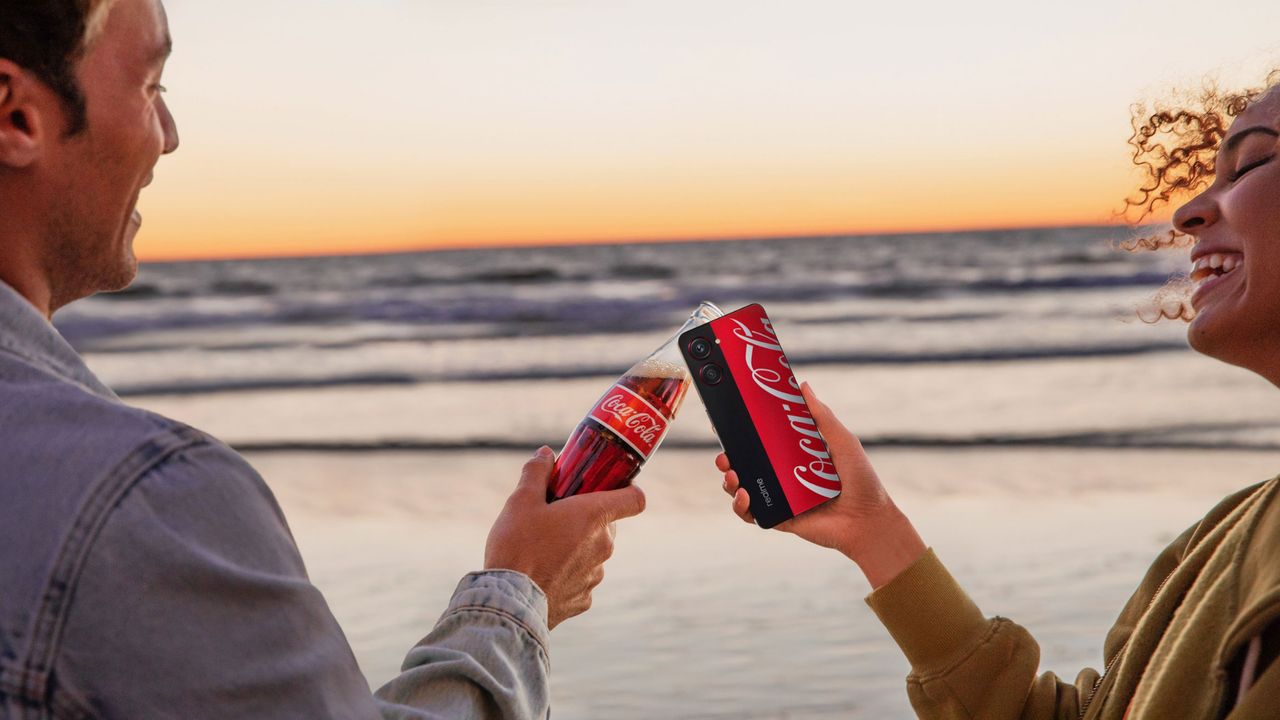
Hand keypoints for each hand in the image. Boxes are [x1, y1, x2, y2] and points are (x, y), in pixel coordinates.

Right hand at [485, 446, 645, 628]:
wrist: (509, 601)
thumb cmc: (517, 545)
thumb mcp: (521, 501)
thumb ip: (537, 473)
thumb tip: (545, 453)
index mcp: (594, 516)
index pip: (635, 499)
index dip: (628, 490)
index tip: (611, 487)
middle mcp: (603, 545)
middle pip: (607, 525)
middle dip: (587, 520)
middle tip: (558, 517)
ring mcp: (596, 575)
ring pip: (593, 554)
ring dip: (576, 548)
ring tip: (543, 550)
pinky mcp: (584, 599)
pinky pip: (581, 580)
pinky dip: (567, 575)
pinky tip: (543, 574)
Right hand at [717, 382, 925, 589]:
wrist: (868, 519)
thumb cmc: (861, 479)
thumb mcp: (841, 440)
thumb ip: (821, 415)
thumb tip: (804, 386)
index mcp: (793, 455)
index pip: (762, 441)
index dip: (742, 433)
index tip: (727, 422)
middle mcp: (783, 475)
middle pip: (745, 464)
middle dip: (728, 458)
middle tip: (725, 454)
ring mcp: (779, 497)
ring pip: (742, 488)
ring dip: (730, 481)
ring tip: (733, 474)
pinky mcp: (778, 518)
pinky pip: (752, 514)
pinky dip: (741, 506)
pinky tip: (745, 496)